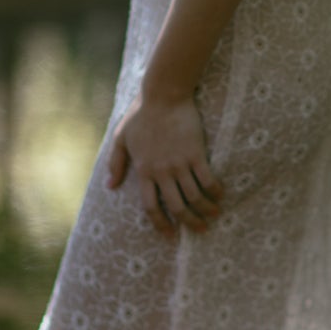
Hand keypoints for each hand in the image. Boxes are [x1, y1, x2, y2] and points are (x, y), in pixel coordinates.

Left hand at [106, 93, 222, 234]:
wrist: (163, 95)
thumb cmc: (141, 114)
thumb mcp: (121, 138)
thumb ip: (115, 164)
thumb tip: (109, 187)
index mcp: (144, 171)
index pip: (151, 206)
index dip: (161, 224)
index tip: (170, 234)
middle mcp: (162, 172)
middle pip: (177, 207)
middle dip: (189, 223)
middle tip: (199, 230)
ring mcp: (180, 163)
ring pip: (195, 196)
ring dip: (206, 210)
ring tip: (214, 215)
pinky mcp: (196, 153)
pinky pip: (208, 179)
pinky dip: (215, 190)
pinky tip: (221, 195)